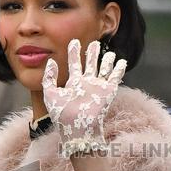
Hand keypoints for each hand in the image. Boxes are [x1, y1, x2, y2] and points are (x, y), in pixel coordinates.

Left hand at [42, 39, 125, 157]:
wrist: (77, 128)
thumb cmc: (62, 114)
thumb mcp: (50, 94)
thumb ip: (49, 77)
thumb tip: (51, 61)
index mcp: (73, 83)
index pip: (74, 64)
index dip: (74, 53)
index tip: (74, 41)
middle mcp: (86, 84)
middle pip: (90, 64)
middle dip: (92, 53)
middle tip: (94, 43)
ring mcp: (97, 87)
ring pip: (104, 70)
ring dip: (106, 61)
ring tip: (109, 53)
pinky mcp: (108, 91)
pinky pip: (115, 78)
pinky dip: (118, 69)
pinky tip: (121, 61)